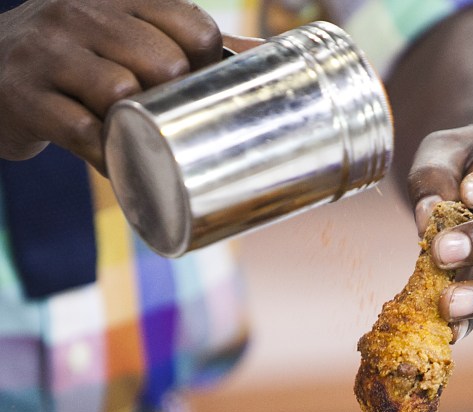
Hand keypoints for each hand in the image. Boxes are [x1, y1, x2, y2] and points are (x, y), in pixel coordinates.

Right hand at [0, 0, 222, 171]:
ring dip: (137, 127)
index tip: (194, 87)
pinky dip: (107, 155)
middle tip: (161, 117)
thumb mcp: (129, 35)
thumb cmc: (83, 59)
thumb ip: (192, 45)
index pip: (195, 27)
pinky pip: (84, 134)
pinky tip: (110, 157)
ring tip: (132, 134)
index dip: (207, 67)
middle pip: (165, 64)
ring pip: (122, 93)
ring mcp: (50, 52)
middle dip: (173, 101)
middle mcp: (82, 11)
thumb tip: (267, 58)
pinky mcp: (26, 96)